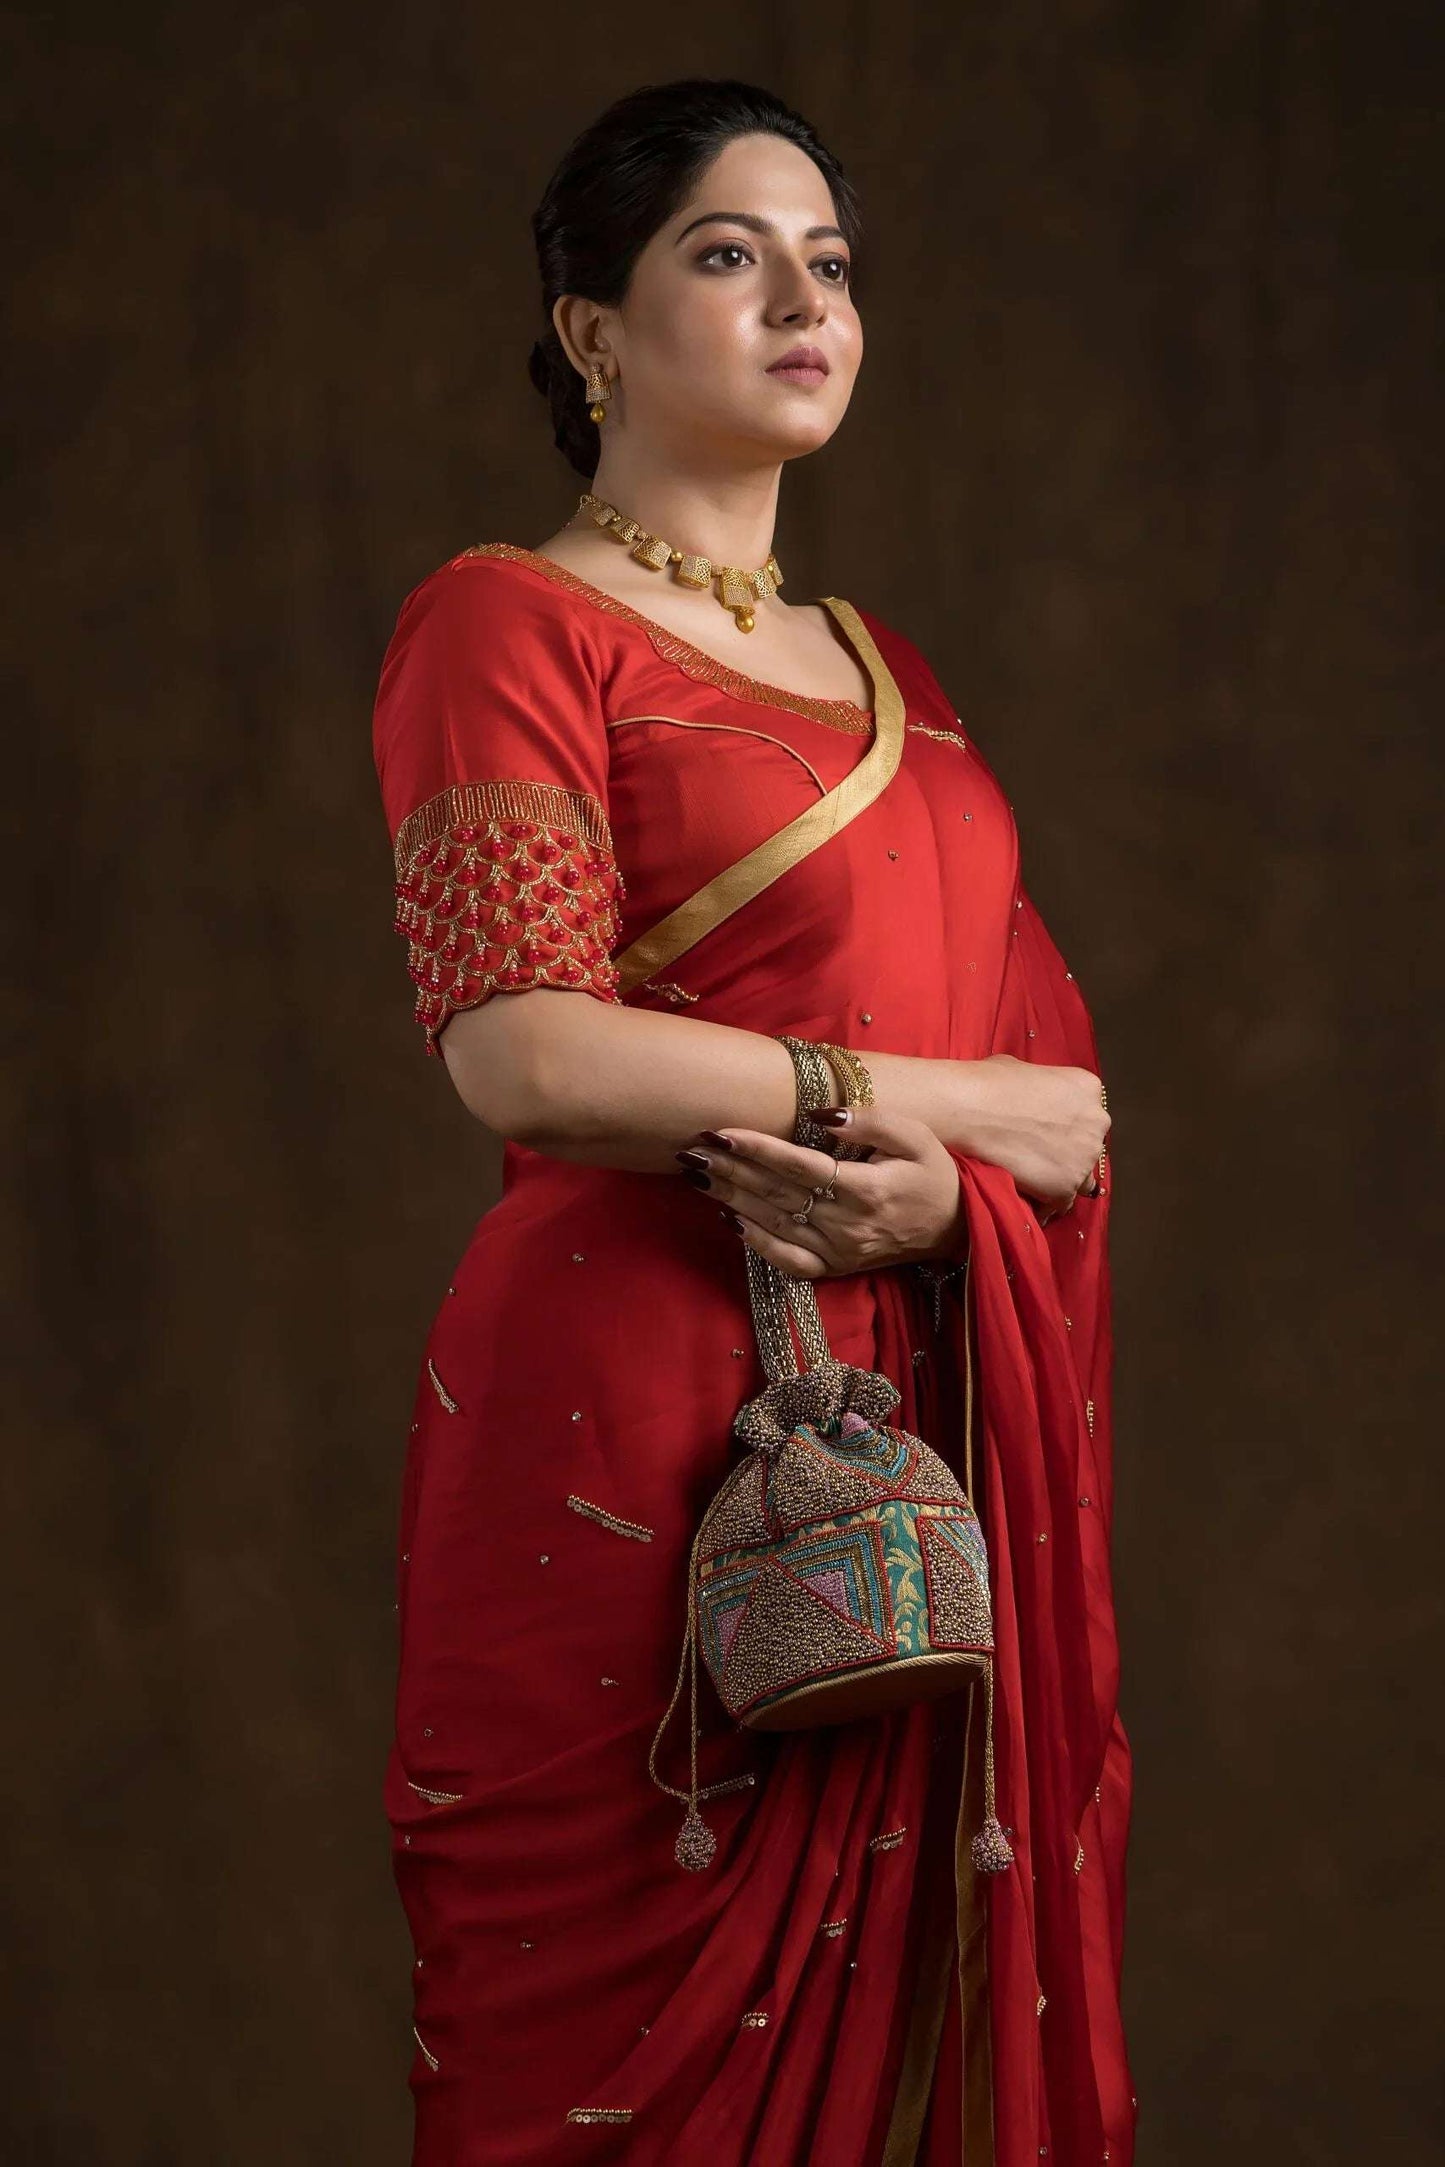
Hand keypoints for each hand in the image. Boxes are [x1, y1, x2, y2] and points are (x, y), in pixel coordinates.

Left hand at [674, 1105, 963, 1278]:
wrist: (957, 1228)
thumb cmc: (935, 1173)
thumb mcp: (915, 1136)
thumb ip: (869, 1121)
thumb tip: (819, 1113)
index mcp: (868, 1188)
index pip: (799, 1165)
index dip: (757, 1148)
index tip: (721, 1132)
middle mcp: (848, 1224)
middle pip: (777, 1193)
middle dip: (730, 1170)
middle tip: (690, 1148)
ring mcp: (839, 1251)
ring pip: (775, 1223)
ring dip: (731, 1199)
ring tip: (696, 1175)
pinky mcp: (835, 1268)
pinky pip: (787, 1260)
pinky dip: (756, 1242)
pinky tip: (728, 1219)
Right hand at [956, 1053, 1108, 1216]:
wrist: (967, 1110)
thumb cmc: (987, 1084)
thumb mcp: (1022, 1070)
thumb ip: (1041, 1087)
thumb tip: (1032, 1098)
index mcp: (1087, 1088)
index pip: (1086, 1114)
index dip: (1064, 1125)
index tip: (1044, 1133)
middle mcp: (1096, 1121)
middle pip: (1087, 1145)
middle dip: (1066, 1152)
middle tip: (1035, 1156)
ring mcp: (1084, 1157)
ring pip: (1080, 1177)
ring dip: (1059, 1179)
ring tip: (1030, 1181)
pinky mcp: (1067, 1187)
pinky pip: (1061, 1203)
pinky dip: (1044, 1204)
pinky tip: (1025, 1198)